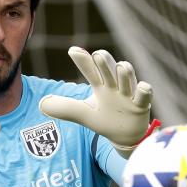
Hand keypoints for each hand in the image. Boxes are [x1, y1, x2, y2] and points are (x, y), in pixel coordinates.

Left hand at [38, 46, 154, 154]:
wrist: (125, 136)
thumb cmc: (104, 119)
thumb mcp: (83, 114)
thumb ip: (65, 108)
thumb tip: (42, 104)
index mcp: (101, 86)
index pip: (90, 71)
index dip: (83, 61)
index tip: (72, 50)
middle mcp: (115, 86)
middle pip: (109, 70)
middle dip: (105, 63)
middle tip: (99, 55)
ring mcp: (129, 94)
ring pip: (128, 79)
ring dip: (125, 73)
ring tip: (121, 66)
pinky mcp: (141, 105)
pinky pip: (144, 96)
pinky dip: (144, 91)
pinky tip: (143, 87)